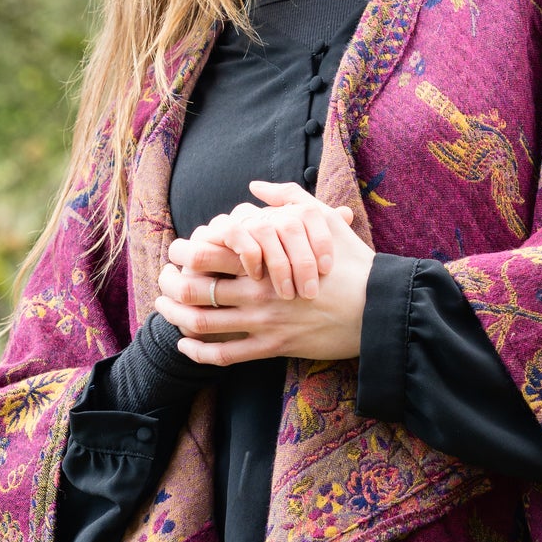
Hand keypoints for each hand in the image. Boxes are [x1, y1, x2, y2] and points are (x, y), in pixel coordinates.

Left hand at [155, 182, 373, 364]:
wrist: (378, 308)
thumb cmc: (352, 263)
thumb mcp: (321, 219)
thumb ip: (286, 198)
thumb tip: (255, 185)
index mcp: (264, 260)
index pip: (207, 253)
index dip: (183, 252)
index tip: (176, 252)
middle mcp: (257, 292)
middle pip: (196, 289)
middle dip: (171, 284)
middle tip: (163, 281)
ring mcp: (263, 324)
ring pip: (203, 323)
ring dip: (176, 317)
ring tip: (165, 309)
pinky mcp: (273, 348)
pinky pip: (225, 356)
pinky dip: (199, 352)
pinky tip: (185, 346)